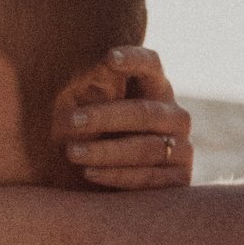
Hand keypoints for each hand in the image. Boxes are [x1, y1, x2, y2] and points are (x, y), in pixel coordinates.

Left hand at [55, 46, 193, 189]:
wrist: (120, 187)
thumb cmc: (100, 137)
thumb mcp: (99, 111)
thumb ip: (93, 91)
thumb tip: (60, 69)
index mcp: (157, 90)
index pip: (151, 65)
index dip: (134, 60)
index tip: (108, 58)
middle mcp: (175, 117)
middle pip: (144, 112)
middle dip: (105, 116)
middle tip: (71, 120)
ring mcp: (182, 149)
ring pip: (145, 148)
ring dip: (105, 151)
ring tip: (71, 152)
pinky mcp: (180, 180)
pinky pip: (147, 178)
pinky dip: (116, 176)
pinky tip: (88, 173)